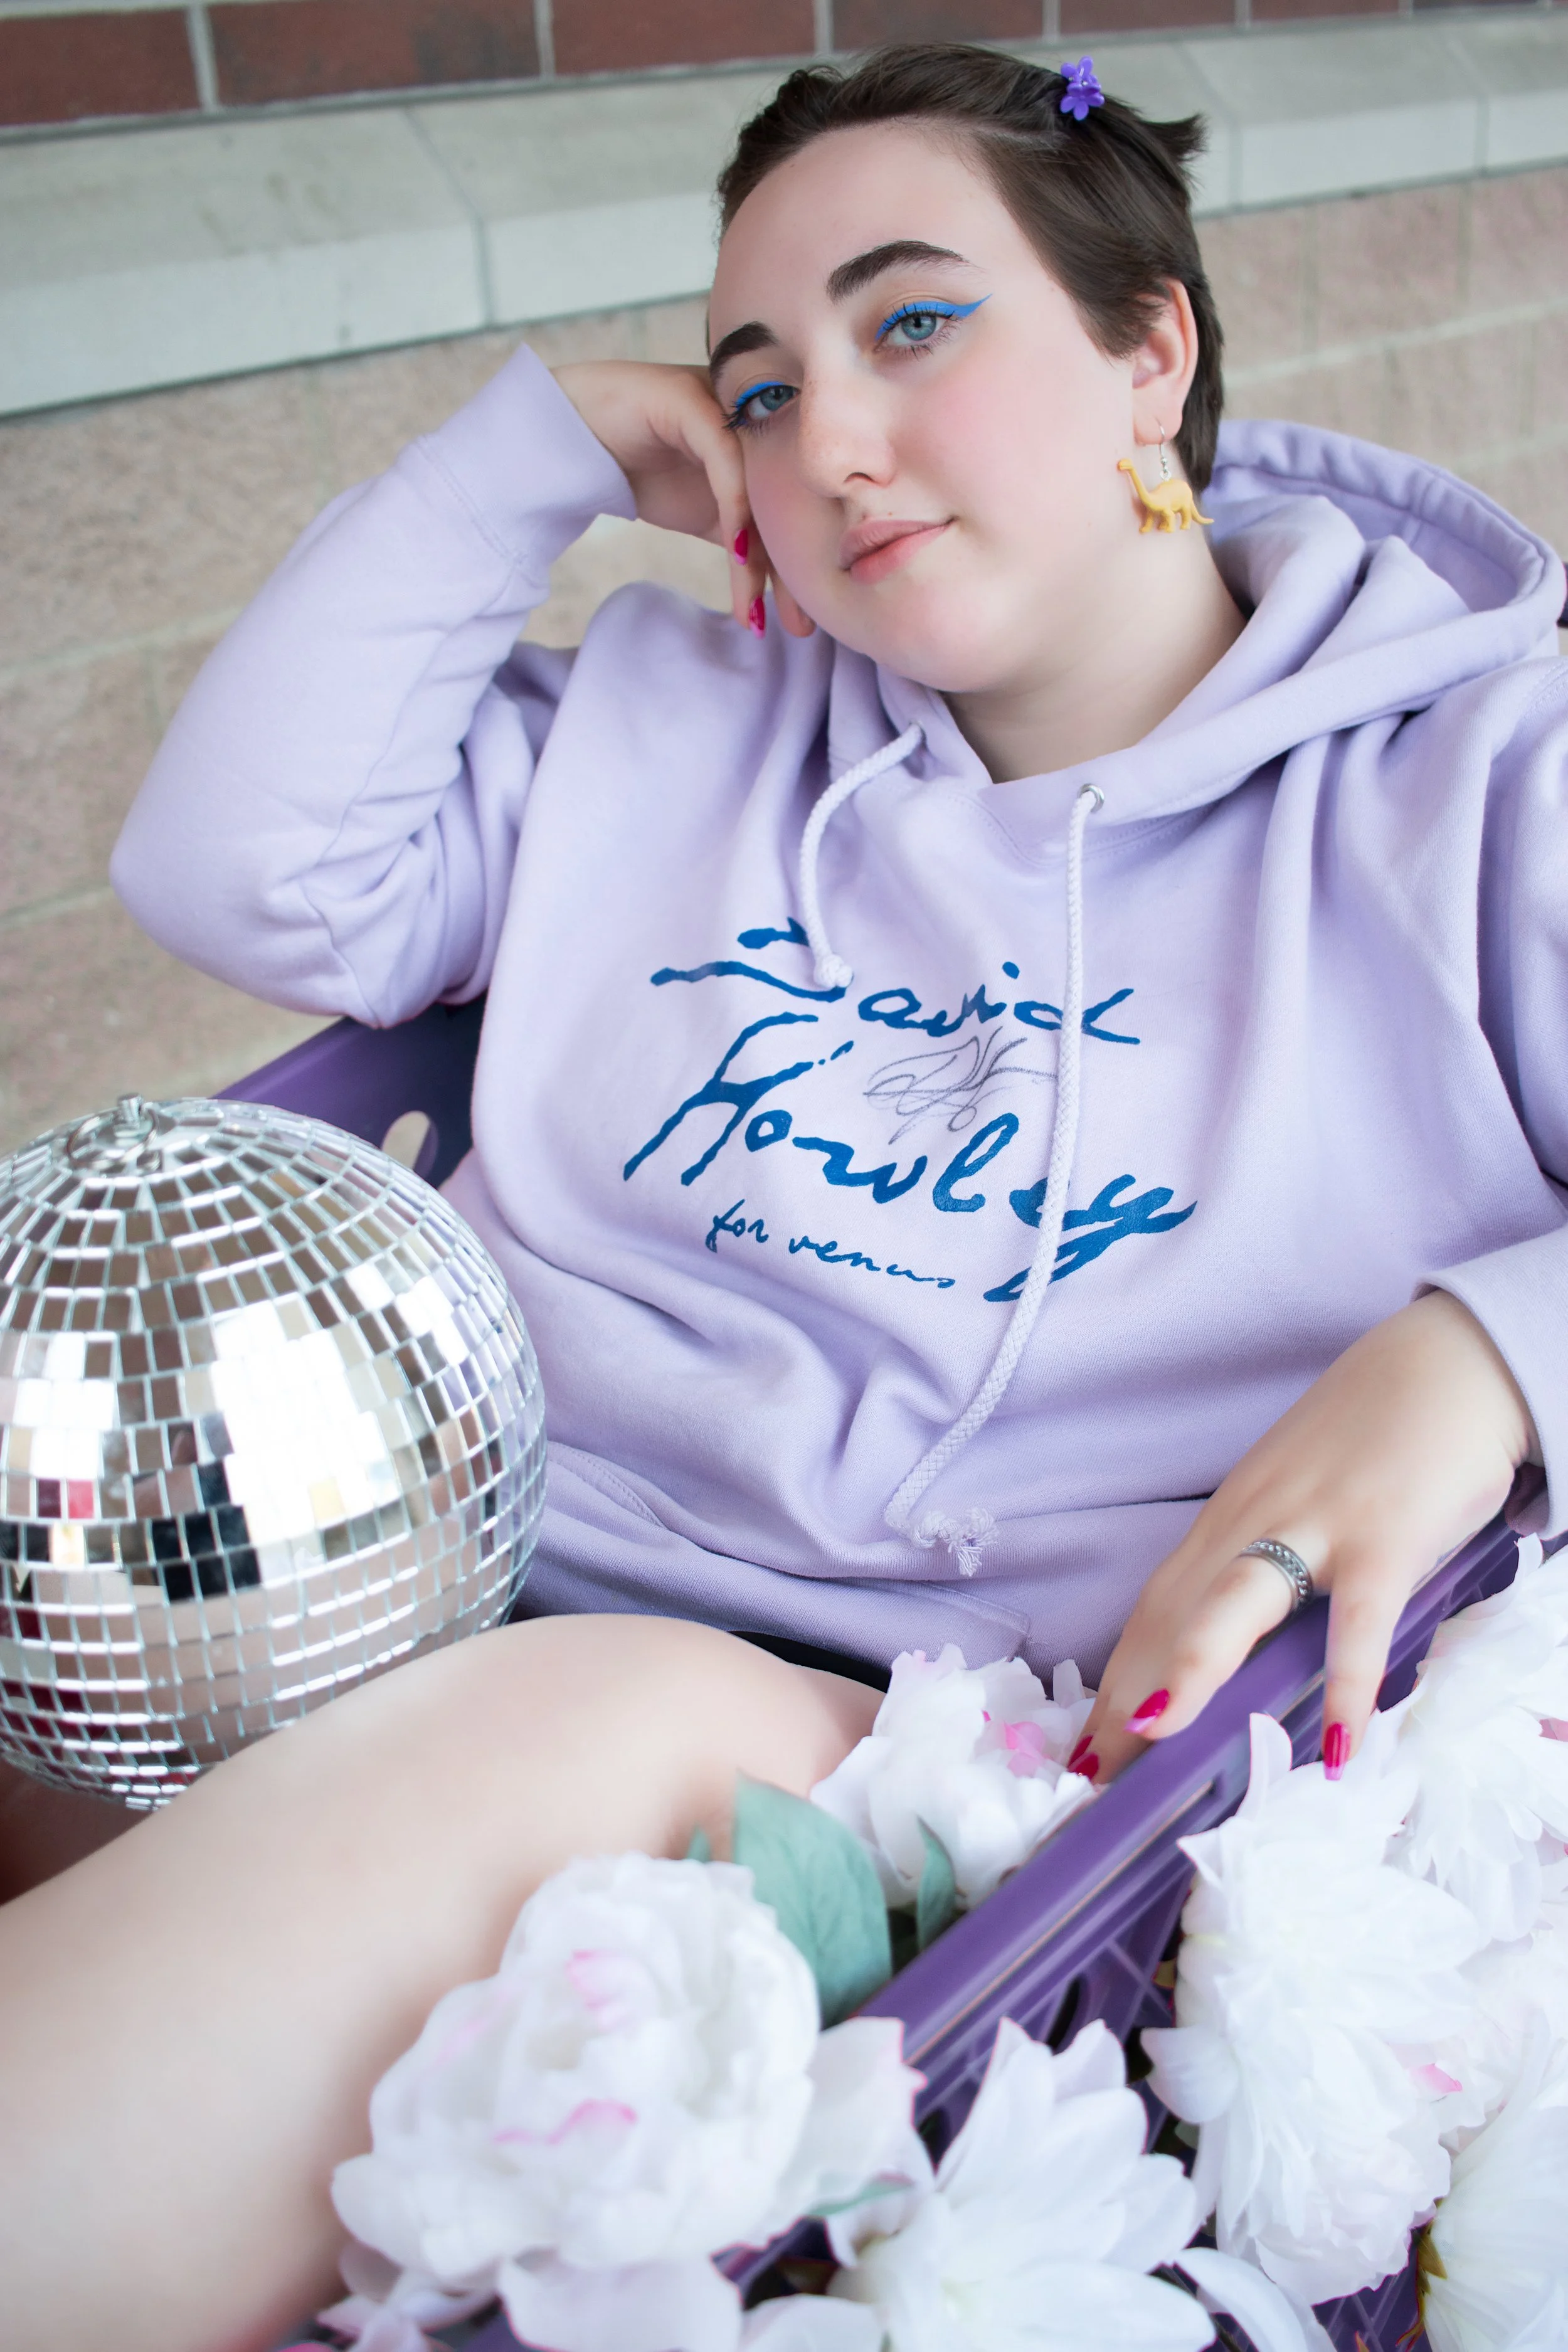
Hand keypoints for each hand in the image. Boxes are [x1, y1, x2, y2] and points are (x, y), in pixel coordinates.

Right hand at [552, 361, 814, 639]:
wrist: (568, 431)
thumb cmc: (636, 466)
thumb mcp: (701, 509)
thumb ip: (740, 532)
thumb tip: (778, 585)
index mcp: (762, 443)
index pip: (791, 512)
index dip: (797, 571)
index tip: (799, 627)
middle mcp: (752, 420)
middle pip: (783, 503)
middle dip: (790, 572)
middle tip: (799, 629)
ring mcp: (725, 405)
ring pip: (758, 490)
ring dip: (760, 558)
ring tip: (756, 613)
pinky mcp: (694, 399)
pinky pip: (726, 465)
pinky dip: (736, 515)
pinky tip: (739, 561)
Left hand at [1078, 1291, 1539, 1783]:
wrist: (1445, 1362)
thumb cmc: (1370, 1437)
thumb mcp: (1298, 1495)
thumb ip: (1269, 1557)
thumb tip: (1247, 1641)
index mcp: (1229, 1518)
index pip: (1155, 1607)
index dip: (1117, 1675)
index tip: (1086, 1743)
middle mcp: (1252, 1522)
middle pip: (1173, 1614)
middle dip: (1128, 1693)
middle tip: (1094, 1773)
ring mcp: (1316, 1527)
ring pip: (1235, 1602)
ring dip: (1189, 1671)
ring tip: (1152, 1743)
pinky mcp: (1383, 1536)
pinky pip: (1356, 1619)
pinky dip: (1345, 1683)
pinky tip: (1336, 1747)